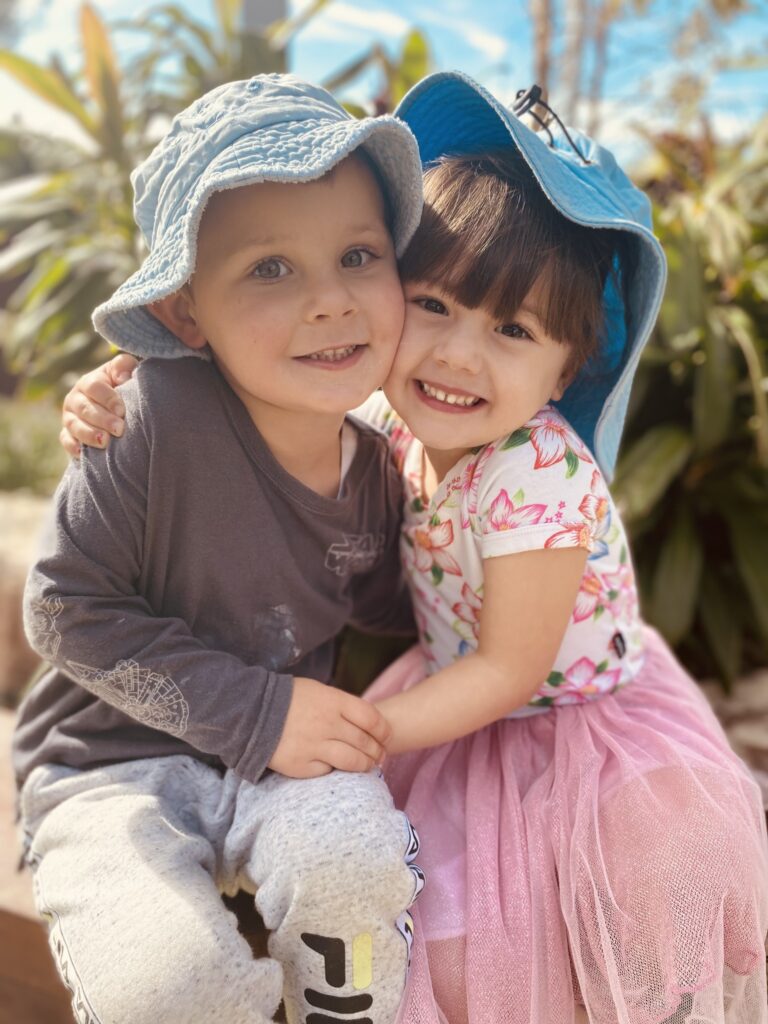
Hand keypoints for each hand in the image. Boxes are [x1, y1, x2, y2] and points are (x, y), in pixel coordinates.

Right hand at [61, 353, 138, 456]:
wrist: (116, 408)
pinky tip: (83, 453)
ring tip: (105, 442)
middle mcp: (75, 398)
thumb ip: (124, 366)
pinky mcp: (67, 434)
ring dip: (89, 434)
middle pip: (84, 408)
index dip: (108, 398)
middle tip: (119, 429)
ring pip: (74, 425)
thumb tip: (123, 377)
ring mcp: (69, 417)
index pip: (94, 387)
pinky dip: (73, 447)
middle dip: (102, 419)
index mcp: (89, 382)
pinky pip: (66, 440)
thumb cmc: (123, 386)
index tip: (122, 410)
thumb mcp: (125, 371)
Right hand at [268, 677, 391, 778]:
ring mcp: (315, 746)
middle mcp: (328, 724)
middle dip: (378, 751)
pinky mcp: (302, 765)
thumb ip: (341, 705)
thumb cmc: (288, 699)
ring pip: (353, 761)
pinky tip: (339, 768)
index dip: (384, 731)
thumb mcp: (318, 691)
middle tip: (380, 756)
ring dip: (366, 765)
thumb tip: (364, 721)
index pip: (372, 719)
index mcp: (333, 702)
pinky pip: (329, 771)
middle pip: (365, 742)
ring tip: (368, 766)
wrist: (250, 712)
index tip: (386, 737)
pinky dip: (336, 770)